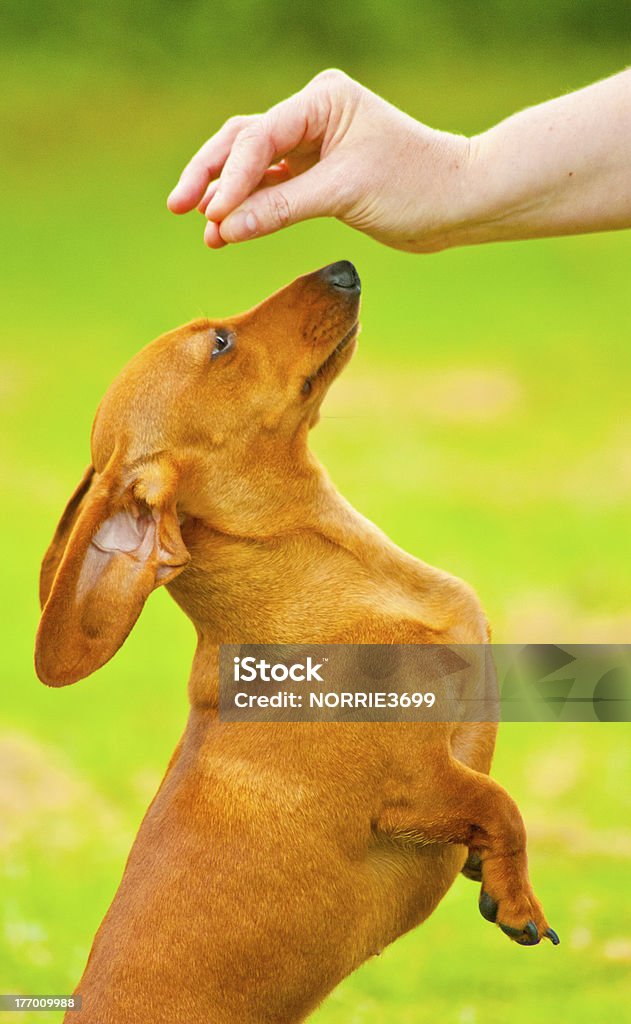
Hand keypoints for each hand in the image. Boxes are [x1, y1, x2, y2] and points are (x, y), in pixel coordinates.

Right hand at [167, 69, 470, 251]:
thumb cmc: (415, 185)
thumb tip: (224, 229)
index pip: (261, 135)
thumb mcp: (344, 193)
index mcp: (323, 99)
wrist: (458, 203)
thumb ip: (281, 209)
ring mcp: (313, 144)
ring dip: (228, 196)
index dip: (233, 176)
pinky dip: (252, 209)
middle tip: (179, 207)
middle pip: (245, 141)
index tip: (214, 214)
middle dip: (212, 175)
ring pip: (254, 166)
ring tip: (204, 229)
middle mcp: (313, 114)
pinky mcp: (317, 174)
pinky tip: (227, 230)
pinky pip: (273, 188)